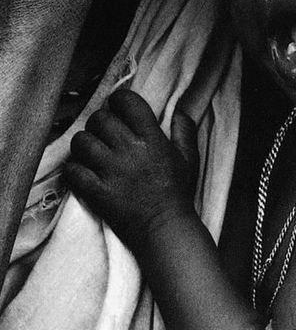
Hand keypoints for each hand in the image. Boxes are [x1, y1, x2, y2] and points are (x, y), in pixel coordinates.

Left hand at [64, 90, 199, 253]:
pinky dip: (73, 169)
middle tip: (104, 131)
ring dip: (84, 143)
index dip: (118, 99)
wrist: (164, 229)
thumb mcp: (189, 157)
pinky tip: (82, 171)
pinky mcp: (96, 192)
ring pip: (82, 141)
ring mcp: (110, 171)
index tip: (118, 107)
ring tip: (90, 150)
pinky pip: (73, 171)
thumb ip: (185, 130)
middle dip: (99, 120)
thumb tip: (179, 111)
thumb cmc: (177, 192)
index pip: (127, 102)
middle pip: (100, 118)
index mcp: (151, 138)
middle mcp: (129, 150)